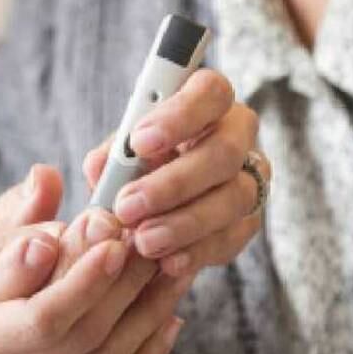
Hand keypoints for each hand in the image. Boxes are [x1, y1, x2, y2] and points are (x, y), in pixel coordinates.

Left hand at [84, 69, 268, 276]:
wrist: (154, 207)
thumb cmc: (137, 164)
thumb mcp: (119, 154)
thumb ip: (111, 157)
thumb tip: (101, 167)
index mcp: (207, 103)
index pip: (210, 92)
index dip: (179, 115)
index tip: (138, 142)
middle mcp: (238, 136)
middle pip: (223, 152)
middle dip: (173, 183)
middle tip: (128, 206)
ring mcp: (251, 179)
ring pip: (232, 199)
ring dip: (184, 223)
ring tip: (143, 241)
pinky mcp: (249, 221)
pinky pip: (232, 237)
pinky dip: (197, 252)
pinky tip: (168, 261)